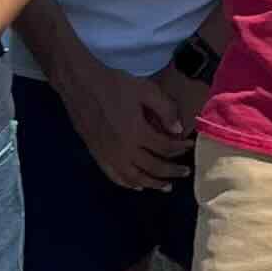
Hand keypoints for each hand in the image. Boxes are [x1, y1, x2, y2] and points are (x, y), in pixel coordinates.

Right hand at [58, 54, 192, 192]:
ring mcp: (108, 155)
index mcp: (137, 132)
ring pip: (134, 178)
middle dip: (173, 171)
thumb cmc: (113, 84)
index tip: (190, 145)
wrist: (80, 84)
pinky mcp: (97, 155)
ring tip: (166, 186)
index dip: (181, 148)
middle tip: (186, 171)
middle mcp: (123, 149)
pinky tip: (137, 186)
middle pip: (153, 167)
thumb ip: (165, 109)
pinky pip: (114, 176)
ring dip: (152, 184)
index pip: (165, 148)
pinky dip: (128, 184)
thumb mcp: (145, 90)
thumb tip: (178, 129)